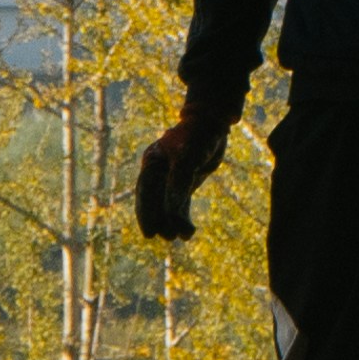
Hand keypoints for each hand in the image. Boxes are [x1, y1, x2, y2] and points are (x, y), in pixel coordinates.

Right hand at [131, 102, 233, 243]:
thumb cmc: (198, 136)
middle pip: (154, 200)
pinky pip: (180, 203)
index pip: (146, 191)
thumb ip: (178, 182)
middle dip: (158, 220)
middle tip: (164, 237)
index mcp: (152, 161)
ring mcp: (170, 176)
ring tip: (178, 237)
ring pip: (167, 204)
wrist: (212, 122)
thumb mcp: (187, 157)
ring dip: (172, 221)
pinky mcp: (184, 181)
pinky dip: (183, 217)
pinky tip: (187, 232)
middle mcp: (158, 170)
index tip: (150, 233)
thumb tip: (172, 211)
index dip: (146, 213)